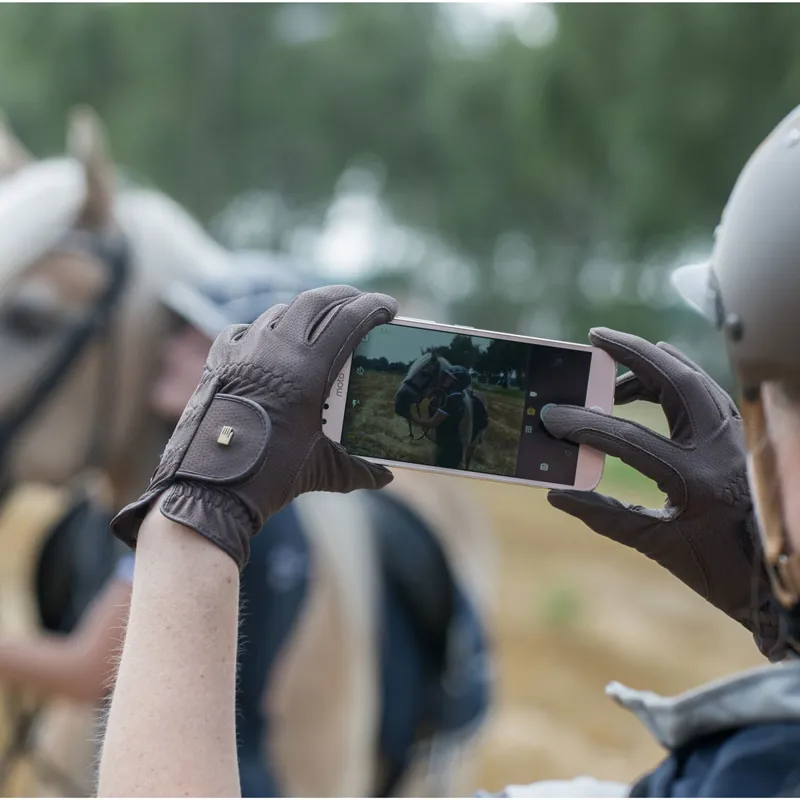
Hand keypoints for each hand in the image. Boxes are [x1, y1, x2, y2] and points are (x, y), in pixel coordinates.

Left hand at [111, 285, 397, 568]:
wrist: (209, 490)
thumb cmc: (270, 477)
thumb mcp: (323, 470)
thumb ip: (360, 470)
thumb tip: (385, 476)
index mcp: (308, 369)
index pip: (348, 320)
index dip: (373, 307)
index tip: (389, 307)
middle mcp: (275, 350)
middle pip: (314, 302)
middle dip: (342, 297)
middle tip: (358, 303)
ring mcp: (243, 352)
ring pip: (279, 312)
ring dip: (304, 313)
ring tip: (320, 323)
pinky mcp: (219, 362)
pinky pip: (244, 331)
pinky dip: (262, 331)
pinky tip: (269, 344)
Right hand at [542, 327, 782, 659]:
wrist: (772, 577)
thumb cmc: (717, 568)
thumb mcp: (657, 545)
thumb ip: (604, 515)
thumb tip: (557, 494)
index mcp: (697, 480)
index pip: (629, 439)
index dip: (585, 426)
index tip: (553, 416)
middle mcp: (721, 449)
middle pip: (675, 381)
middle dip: (633, 353)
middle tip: (597, 338)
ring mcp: (736, 438)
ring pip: (695, 379)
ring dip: (655, 362)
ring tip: (617, 361)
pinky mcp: (741, 435)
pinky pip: (708, 391)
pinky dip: (679, 376)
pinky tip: (656, 378)